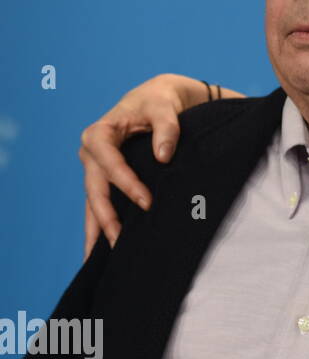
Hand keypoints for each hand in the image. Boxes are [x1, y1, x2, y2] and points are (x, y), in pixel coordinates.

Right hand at [79, 74, 239, 257]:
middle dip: (105, 216)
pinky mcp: (107, 179)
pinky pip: (100, 205)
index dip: (125, 183)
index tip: (146, 202)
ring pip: (92, 202)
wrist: (159, 99)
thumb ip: (167, 127)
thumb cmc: (160, 101)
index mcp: (101, 133)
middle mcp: (93, 153)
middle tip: (120, 241)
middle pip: (95, 189)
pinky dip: (100, 225)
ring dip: (96, 229)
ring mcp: (97, 168)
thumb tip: (163, 156)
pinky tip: (101, 250)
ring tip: (97, 259)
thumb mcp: (164, 106)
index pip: (108, 162)